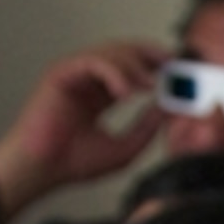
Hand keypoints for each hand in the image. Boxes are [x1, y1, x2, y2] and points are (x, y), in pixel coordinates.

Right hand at [0, 40, 166, 212]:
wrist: (45, 170)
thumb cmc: (76, 163)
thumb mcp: (127, 146)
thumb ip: (148, 126)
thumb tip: (168, 107)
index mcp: (101, 96)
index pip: (133, 72)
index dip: (156, 68)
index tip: (179, 74)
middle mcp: (88, 82)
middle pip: (123, 54)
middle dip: (150, 54)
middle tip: (173, 61)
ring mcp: (74, 75)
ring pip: (110, 53)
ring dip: (135, 65)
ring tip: (150, 84)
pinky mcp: (60, 73)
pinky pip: (92, 61)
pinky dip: (114, 71)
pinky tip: (127, 91)